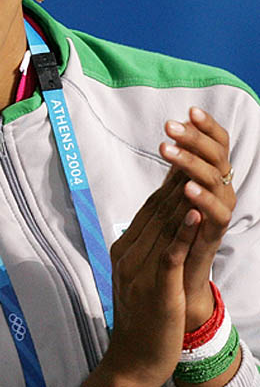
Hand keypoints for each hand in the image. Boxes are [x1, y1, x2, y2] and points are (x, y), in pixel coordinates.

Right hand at [95, 172, 200, 386]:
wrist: (132, 359)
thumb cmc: (139, 317)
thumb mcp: (136, 274)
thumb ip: (144, 245)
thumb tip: (160, 218)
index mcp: (125, 249)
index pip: (149, 208)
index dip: (168, 182)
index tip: (183, 158)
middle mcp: (129, 255)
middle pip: (157, 211)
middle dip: (176, 181)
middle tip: (191, 152)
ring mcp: (140, 271)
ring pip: (163, 227)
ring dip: (181, 198)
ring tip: (195, 171)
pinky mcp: (155, 290)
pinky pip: (170, 255)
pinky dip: (183, 233)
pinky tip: (194, 214)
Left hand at [159, 107, 235, 330]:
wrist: (182, 277)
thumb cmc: (179, 229)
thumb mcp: (178, 191)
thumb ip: (180, 167)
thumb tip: (174, 133)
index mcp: (212, 176)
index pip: (217, 144)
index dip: (207, 127)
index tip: (189, 110)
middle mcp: (222, 190)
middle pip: (217, 156)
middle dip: (194, 138)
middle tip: (169, 126)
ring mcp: (220, 212)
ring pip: (215, 180)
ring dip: (191, 162)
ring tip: (166, 150)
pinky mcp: (215, 235)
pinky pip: (217, 214)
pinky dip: (203, 199)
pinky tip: (186, 188)